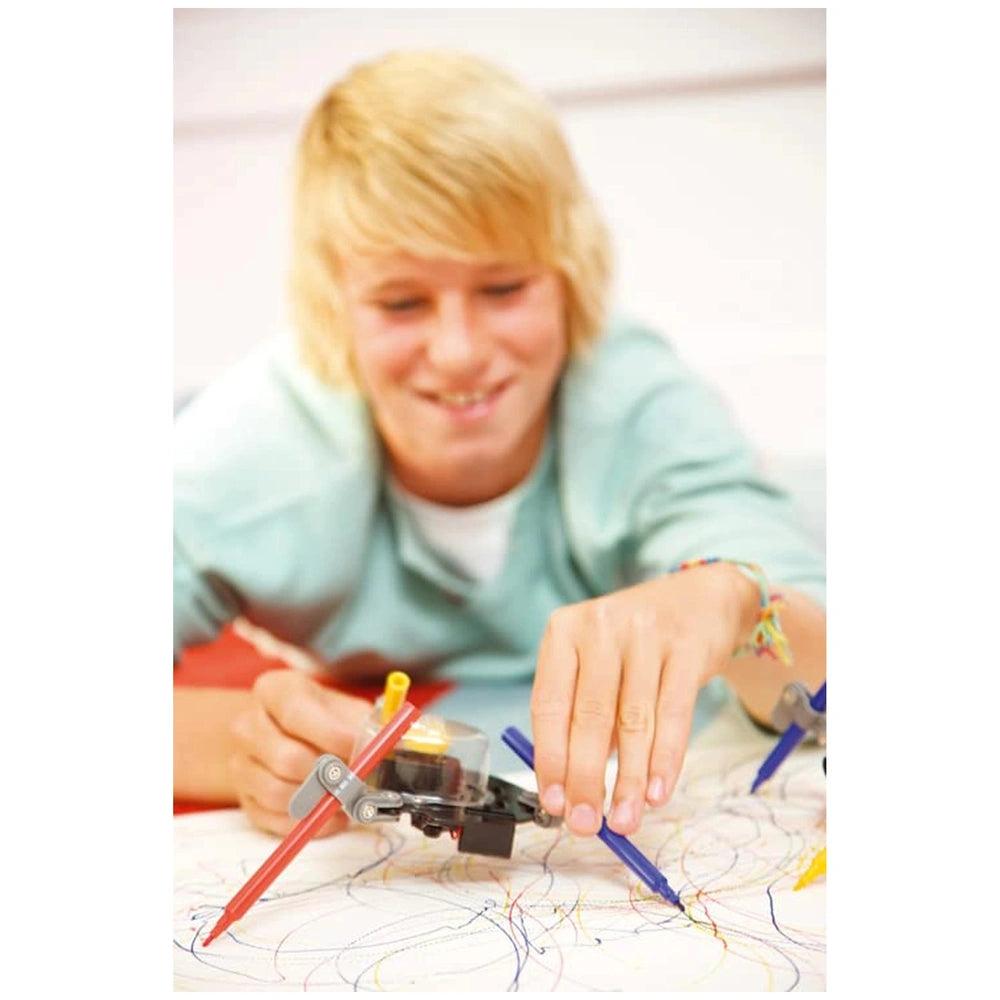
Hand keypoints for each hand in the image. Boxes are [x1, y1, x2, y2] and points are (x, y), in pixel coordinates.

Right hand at [229, 669, 372, 836]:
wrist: (281, 734)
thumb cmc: (322, 719)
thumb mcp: (345, 709)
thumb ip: (368, 724)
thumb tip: (394, 745)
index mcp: (275, 690)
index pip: (295, 712)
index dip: (333, 736)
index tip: (362, 752)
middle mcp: (248, 724)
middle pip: (285, 758)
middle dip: (329, 776)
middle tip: (357, 781)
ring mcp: (240, 763)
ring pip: (277, 793)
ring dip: (319, 802)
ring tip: (346, 798)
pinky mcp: (244, 798)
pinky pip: (274, 819)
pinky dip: (309, 824)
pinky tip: (332, 815)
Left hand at [530, 563, 756, 837]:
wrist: (699, 598)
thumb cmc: (633, 645)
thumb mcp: (595, 664)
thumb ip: (581, 717)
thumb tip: (572, 789)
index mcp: (563, 632)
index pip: (548, 704)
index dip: (550, 759)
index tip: (553, 803)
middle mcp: (601, 627)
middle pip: (589, 716)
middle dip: (586, 779)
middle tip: (586, 825)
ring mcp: (645, 634)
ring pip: (634, 722)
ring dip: (628, 781)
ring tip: (623, 820)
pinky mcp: (687, 648)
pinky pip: (674, 715)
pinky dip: (665, 761)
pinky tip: (656, 793)